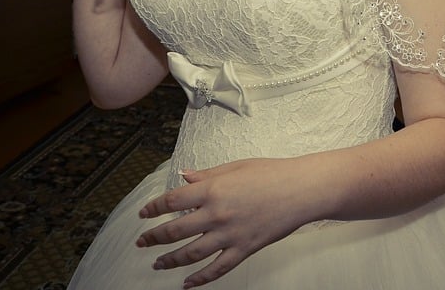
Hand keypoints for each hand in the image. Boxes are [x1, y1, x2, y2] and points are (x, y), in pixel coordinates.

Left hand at [136, 159, 309, 286]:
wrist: (302, 189)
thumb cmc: (273, 173)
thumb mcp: (236, 167)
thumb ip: (207, 175)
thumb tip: (184, 176)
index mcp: (213, 189)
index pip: (172, 201)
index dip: (153, 208)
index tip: (144, 213)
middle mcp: (217, 214)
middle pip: (174, 231)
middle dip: (153, 238)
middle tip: (142, 242)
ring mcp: (230, 234)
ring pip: (190, 254)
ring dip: (169, 261)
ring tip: (158, 264)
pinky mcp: (244, 249)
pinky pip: (217, 269)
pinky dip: (200, 280)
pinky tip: (188, 284)